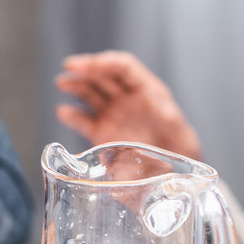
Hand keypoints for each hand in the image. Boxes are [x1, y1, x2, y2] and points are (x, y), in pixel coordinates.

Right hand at [55, 51, 201, 157]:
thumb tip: (156, 103)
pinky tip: (63, 112)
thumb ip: (168, 119)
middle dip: (86, 69)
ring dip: (76, 85)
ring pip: (91, 93)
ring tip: (62, 83)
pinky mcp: (103, 135)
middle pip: (104, 75)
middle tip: (68, 68)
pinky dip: (73, 115)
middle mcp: (128, 100)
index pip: (124, 67)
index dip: (104, 62)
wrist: (174, 180)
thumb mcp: (180, 135)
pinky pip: (84, 120)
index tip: (87, 65)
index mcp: (148, 92)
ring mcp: (114, 116)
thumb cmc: (181, 154)